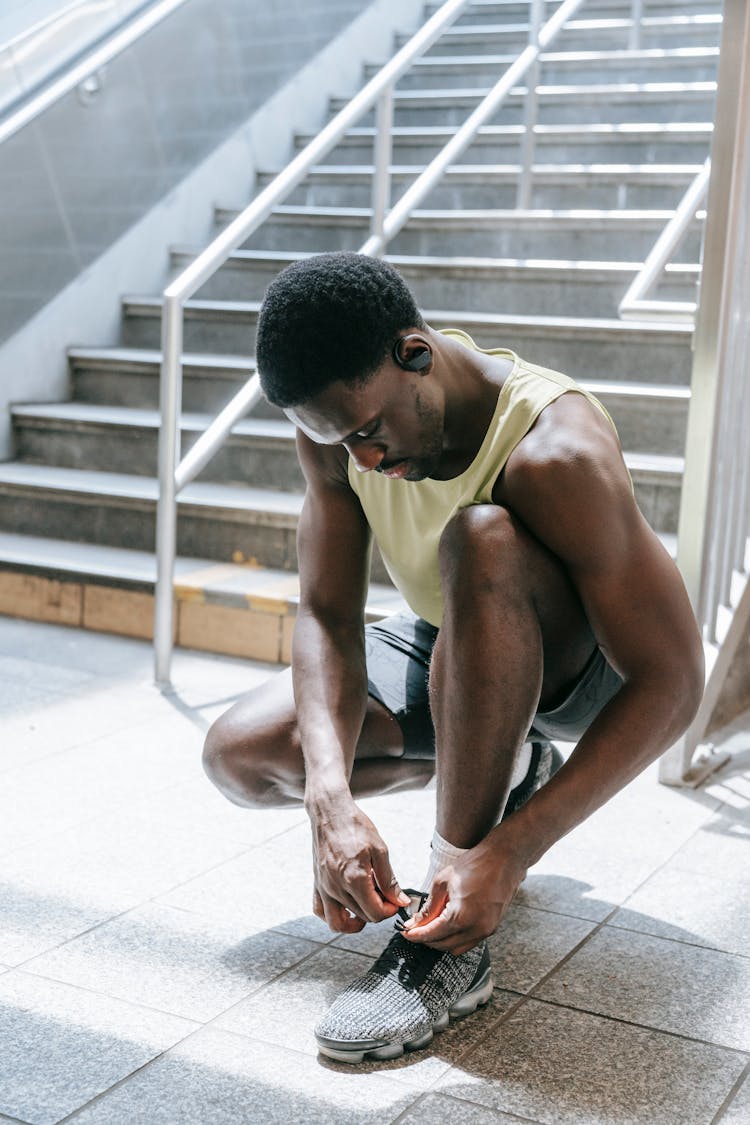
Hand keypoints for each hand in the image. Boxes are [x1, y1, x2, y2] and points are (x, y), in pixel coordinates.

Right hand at [310, 799, 410, 932]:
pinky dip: (332, 916)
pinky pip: (320, 911)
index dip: (390, 911)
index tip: (395, 900)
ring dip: (355, 922)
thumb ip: (389, 879)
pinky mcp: (316, 883)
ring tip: (367, 908)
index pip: (375, 913)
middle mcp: (336, 887)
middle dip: (377, 911)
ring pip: (337, 922)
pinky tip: (346, 908)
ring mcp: (323, 887)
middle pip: (361, 917)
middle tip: (385, 896)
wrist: (330, 812)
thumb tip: (400, 901)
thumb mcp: (380, 849)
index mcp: (354, 878)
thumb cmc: (355, 826)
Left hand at [403, 833, 527, 954]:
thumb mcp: (443, 881)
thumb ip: (429, 906)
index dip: (415, 935)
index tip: (405, 932)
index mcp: (461, 916)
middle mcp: (476, 928)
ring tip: (430, 926)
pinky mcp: (492, 927)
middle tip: (414, 928)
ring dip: (441, 941)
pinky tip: (448, 925)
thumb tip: (416, 922)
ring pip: (457, 948)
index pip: (432, 935)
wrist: (504, 858)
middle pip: (443, 945)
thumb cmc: (476, 864)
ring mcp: (487, 930)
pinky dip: (456, 938)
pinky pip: (470, 942)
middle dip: (426, 939)